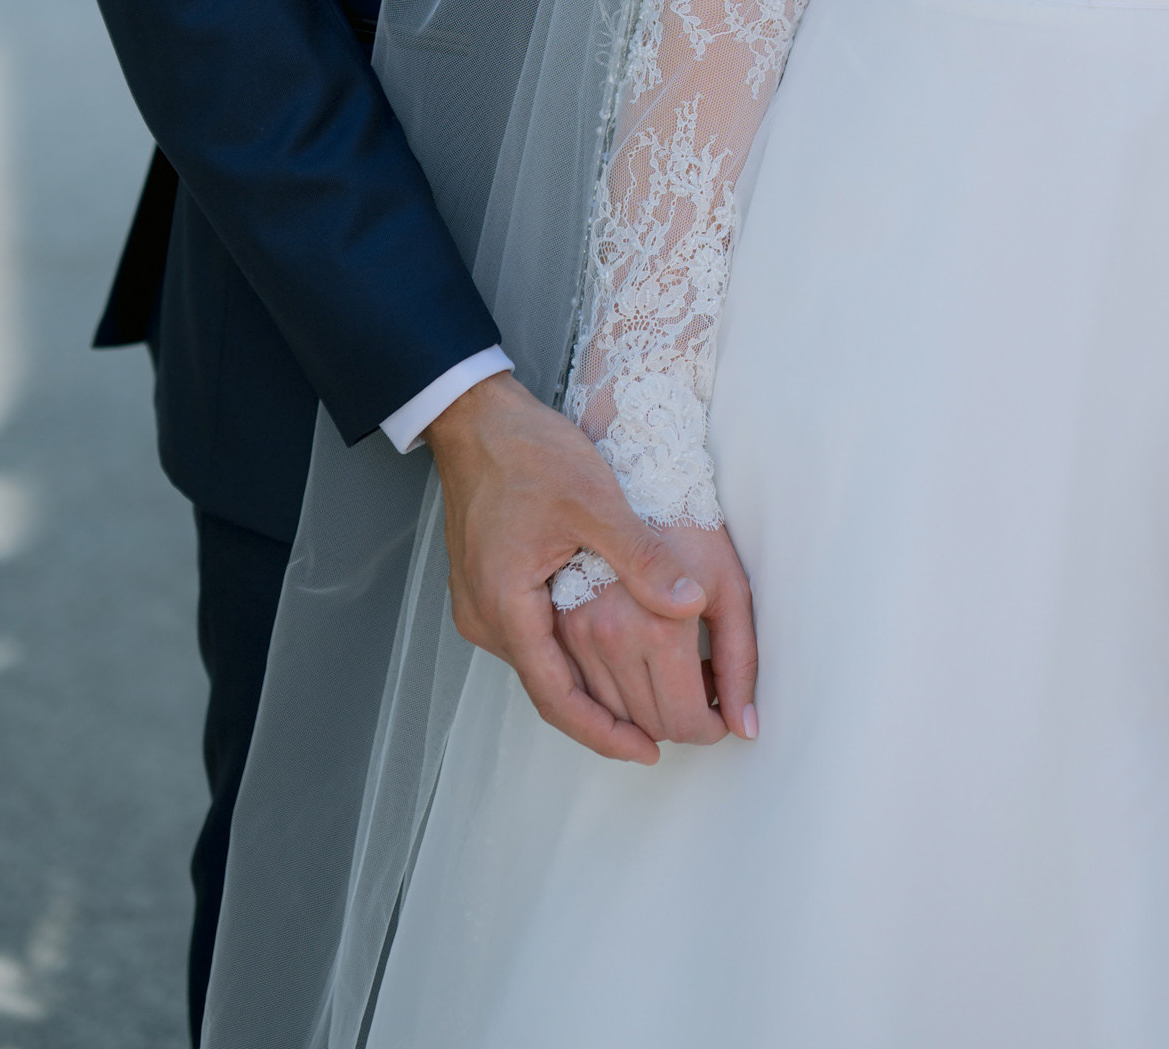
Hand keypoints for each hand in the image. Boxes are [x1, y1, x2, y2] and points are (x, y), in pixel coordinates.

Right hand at [423, 370, 721, 765]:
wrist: (475, 417)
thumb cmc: (528, 452)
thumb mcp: (595, 499)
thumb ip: (642, 557)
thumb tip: (693, 605)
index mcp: (505, 607)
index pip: (558, 699)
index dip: (606, 733)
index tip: (650, 752)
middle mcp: (485, 618)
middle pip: (549, 691)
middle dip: (605, 717)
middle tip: (662, 732)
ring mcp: (481, 604)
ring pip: (541, 667)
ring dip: (588, 687)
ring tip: (644, 699)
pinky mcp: (488, 585)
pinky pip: (532, 640)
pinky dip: (571, 656)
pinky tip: (608, 653)